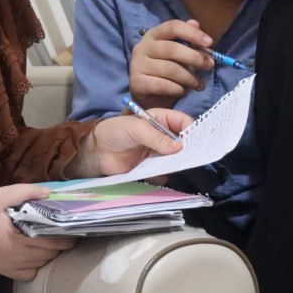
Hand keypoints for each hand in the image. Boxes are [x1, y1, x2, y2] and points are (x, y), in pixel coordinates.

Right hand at [0, 184, 75, 280]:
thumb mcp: (0, 195)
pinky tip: (35, 258)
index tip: (74, 230)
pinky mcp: (7, 272)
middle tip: (67, 235)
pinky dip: (36, 267)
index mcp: (21, 237)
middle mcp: (20, 255)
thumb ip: (26, 192)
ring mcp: (14, 266)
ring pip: (42, 264)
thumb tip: (48, 192)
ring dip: (50, 255)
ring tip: (53, 244)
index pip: (54, 241)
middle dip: (62, 245)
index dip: (67, 237)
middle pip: (51, 254)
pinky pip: (29, 275)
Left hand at [68, 108, 191, 178]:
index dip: (192, 129)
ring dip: (179, 161)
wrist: (96, 151)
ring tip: (178, 165)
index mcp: (161, 119)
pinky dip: (168, 173)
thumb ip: (156, 137)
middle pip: (184, 141)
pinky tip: (164, 173)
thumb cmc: (114, 131)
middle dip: (189, 147)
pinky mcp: (153, 167)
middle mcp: (163, 135)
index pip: (183, 122)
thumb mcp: (135, 128)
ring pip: (178, 157)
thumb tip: (178, 147)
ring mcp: (159, 152)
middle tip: (191, 156)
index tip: (196, 141)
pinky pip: (167, 170)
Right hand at [129, 19, 214, 106]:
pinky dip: (177, 89)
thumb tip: (196, 24)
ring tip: (198, 84)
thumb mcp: (179, 56)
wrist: (150, 98)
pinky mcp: (137, 83)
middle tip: (209, 65)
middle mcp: (143, 47)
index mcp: (154, 35)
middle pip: (171, 48)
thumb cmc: (167, 73)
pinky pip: (162, 85)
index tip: (209, 43)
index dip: (192, 33)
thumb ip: (188, 41)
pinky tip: (183, 92)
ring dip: (189, 78)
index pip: (172, 27)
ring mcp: (137, 65)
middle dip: (194, 57)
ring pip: (169, 69)